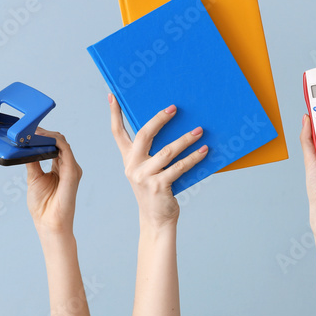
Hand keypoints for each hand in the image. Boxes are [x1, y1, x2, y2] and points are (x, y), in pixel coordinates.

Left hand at [26, 129, 81, 236]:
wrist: (48, 223)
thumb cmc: (43, 205)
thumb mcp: (33, 178)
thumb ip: (33, 161)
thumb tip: (26, 147)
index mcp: (59, 167)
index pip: (54, 145)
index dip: (43, 136)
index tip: (30, 130)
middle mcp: (67, 166)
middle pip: (59, 142)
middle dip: (45, 133)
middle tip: (30, 128)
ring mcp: (71, 169)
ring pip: (63, 143)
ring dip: (48, 135)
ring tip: (34, 131)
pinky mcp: (72, 172)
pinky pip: (65, 151)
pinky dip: (55, 141)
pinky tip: (44, 138)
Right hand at [109, 95, 207, 229]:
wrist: (156, 219)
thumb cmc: (155, 191)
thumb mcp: (147, 170)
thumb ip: (151, 153)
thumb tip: (171, 129)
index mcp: (128, 159)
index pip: (117, 132)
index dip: (114, 114)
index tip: (112, 95)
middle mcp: (132, 165)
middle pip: (143, 135)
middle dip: (158, 119)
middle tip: (173, 108)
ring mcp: (144, 176)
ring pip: (166, 151)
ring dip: (185, 139)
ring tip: (199, 131)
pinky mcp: (158, 186)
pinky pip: (179, 167)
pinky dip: (193, 158)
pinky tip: (203, 151)